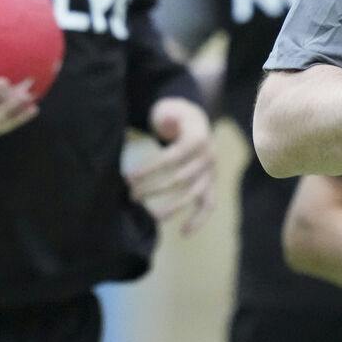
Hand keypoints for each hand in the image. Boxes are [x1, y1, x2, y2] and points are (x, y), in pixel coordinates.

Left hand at [126, 98, 214, 235]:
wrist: (197, 121)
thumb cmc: (177, 116)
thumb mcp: (171, 108)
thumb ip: (167, 115)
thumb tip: (165, 124)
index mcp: (198, 138)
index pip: (172, 158)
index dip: (151, 168)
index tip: (130, 178)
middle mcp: (208, 157)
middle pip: (181, 178)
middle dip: (155, 188)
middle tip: (133, 195)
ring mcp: (211, 172)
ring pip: (194, 193)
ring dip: (174, 207)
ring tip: (154, 217)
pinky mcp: (211, 183)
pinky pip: (208, 204)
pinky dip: (199, 220)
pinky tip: (183, 232)